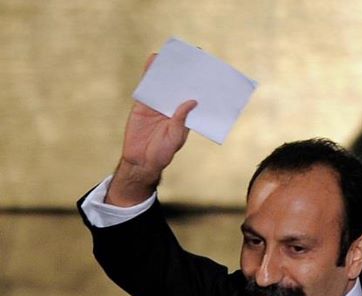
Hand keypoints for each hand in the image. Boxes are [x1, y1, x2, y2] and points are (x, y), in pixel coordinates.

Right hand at [106, 55, 196, 205]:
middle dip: (185, 74)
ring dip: (168, 70)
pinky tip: (153, 61)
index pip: (194, 98)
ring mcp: (157, 105)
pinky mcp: (143, 104)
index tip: (207, 72)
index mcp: (184, 117)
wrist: (140, 161)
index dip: (199, 87)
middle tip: (191, 57)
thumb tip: (193, 101)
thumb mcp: (175, 137)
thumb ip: (181, 119)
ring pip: (164, 84)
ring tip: (173, 54)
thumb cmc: (162, 153)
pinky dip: (149, 73)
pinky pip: (147, 86)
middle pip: (180, 88)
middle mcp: (172, 109)